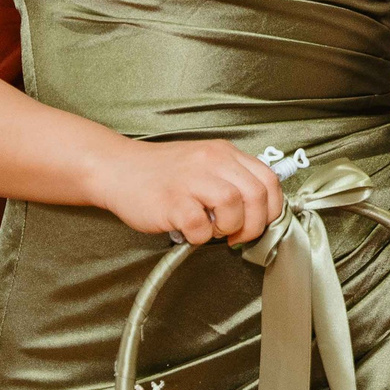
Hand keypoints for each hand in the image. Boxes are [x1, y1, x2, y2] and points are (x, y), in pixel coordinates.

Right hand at [91, 140, 287, 245]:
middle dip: (255, 224)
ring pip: (234, 208)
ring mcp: (191, 180)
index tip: (261, 222)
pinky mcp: (172, 201)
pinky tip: (190, 230)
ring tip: (212, 229)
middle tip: (238, 235)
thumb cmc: (161, 173)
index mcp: (224, 153)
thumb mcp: (204, 163)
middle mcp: (212, 161)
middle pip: (257, 195)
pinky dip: (200, 236)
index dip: (272, 207)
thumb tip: (259, 209)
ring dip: (228, 228)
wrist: (117, 169)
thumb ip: (231, 178)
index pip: (269, 179)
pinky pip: (201, 226)